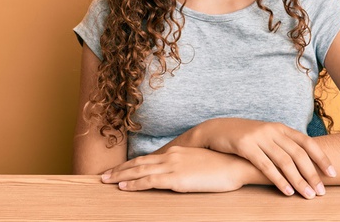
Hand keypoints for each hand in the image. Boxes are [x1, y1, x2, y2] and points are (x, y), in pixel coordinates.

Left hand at [101, 146, 249, 192]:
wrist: (236, 165)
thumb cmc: (223, 166)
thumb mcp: (201, 163)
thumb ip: (186, 166)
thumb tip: (179, 173)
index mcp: (177, 152)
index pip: (148, 158)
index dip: (131, 164)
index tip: (118, 169)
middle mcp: (171, 156)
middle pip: (139, 163)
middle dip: (119, 169)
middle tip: (103, 175)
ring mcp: (172, 166)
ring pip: (139, 171)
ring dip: (121, 176)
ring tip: (106, 180)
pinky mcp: (176, 178)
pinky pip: (149, 181)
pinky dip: (134, 184)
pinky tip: (124, 187)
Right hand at [195, 118, 334, 198]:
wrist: (216, 129)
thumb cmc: (245, 136)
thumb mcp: (266, 136)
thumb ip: (283, 145)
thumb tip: (305, 163)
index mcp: (280, 128)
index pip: (307, 142)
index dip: (321, 158)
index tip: (333, 174)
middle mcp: (272, 130)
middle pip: (298, 154)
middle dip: (312, 174)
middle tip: (321, 191)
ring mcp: (259, 137)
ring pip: (284, 161)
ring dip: (298, 180)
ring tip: (308, 195)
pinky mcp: (245, 146)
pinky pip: (266, 166)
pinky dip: (279, 180)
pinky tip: (287, 191)